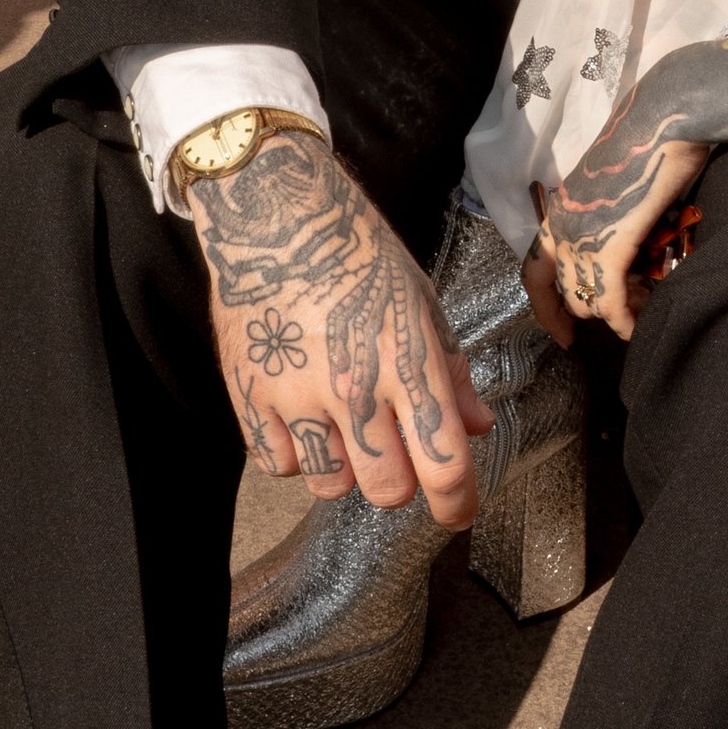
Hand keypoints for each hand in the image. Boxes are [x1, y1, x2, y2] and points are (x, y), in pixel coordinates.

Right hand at [186, 132, 493, 523]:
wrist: (278, 217)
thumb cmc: (359, 254)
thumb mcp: (422, 302)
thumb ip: (451, 371)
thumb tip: (478, 427)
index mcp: (407, 363)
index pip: (444, 463)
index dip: (458, 503)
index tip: (458, 511)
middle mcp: (355, 386)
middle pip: (388, 489)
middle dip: (402, 485)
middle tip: (397, 457)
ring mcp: (296, 394)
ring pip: (331, 485)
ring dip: (347, 472)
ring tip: (345, 432)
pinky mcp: (249, 394)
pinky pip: (279, 464)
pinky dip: (295, 455)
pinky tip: (303, 421)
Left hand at [530, 21, 727, 343]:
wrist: (666, 121)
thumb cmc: (652, 148)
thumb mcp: (617, 194)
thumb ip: (610, 225)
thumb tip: (625, 255)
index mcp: (560, 209)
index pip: (534, 273)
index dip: (548, 309)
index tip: (566, 335)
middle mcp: (559, 224)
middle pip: (561, 292)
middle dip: (595, 310)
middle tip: (631, 312)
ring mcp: (579, 235)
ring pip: (586, 300)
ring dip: (618, 311)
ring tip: (647, 305)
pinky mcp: (606, 245)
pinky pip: (608, 298)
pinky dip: (624, 318)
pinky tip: (637, 325)